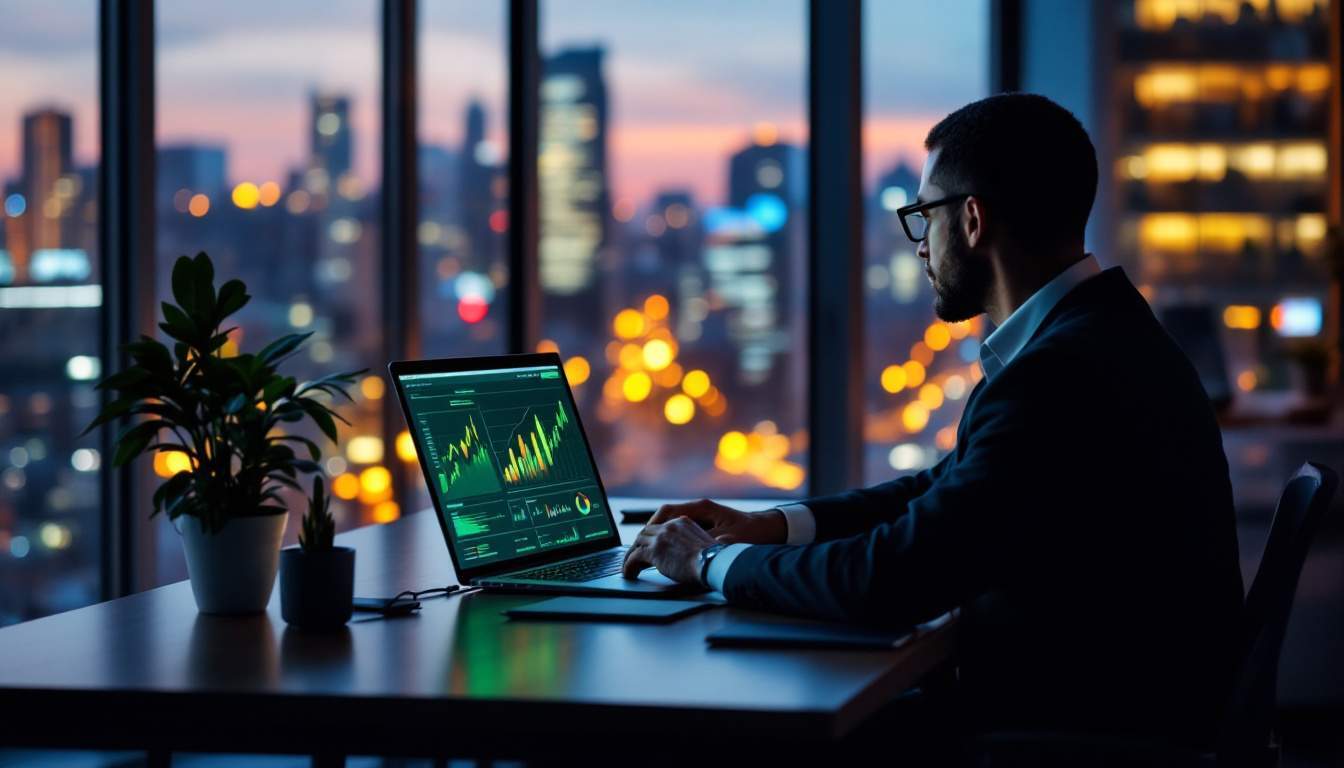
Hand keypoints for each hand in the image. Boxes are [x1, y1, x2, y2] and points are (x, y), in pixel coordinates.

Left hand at [621, 516, 716, 583]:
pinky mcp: (654, 552)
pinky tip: (629, 574)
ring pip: (637, 544)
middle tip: (634, 557)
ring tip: (629, 567)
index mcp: (682, 522)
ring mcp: (661, 538)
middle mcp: (670, 526)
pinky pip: (634, 557)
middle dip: (639, 545)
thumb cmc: (715, 559)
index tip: (648, 546)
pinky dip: (629, 566)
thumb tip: (693, 553)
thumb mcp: (706, 544)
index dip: (651, 538)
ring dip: (631, 556)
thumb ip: (694, 544)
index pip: (660, 527)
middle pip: (646, 533)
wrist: (714, 563)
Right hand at [642, 498, 787, 545]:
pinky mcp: (706, 523)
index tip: (642, 539)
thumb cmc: (751, 533)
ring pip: (670, 521)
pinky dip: (669, 537)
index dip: (652, 524)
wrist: (768, 528)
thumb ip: (710, 543)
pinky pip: (679, 527)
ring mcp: (702, 515)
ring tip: (646, 550)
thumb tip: (691, 550)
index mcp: (702, 509)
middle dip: (649, 531)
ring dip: (658, 534)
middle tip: (638, 548)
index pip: (667, 511)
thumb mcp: (731, 541)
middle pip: (665, 516)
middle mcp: (699, 509)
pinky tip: (666, 551)